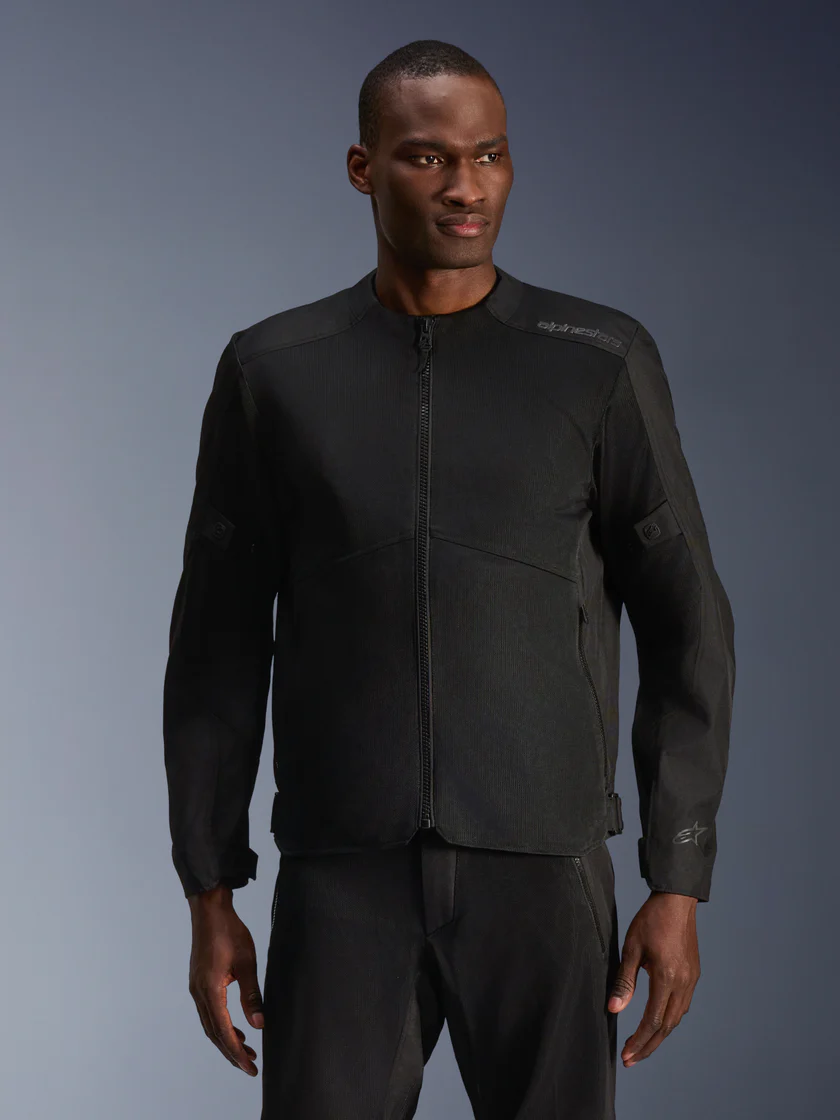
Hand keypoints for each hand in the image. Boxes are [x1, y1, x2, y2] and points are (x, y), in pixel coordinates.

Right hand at [188, 885, 264, 1075]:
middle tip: (250, 1066)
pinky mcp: (199, 983)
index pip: (223, 1031)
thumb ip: (251, 995)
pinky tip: (236, 1027)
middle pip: (214, 1033)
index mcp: (210, 990)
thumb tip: (260, 1025)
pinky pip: (209, 1012)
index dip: (237, 1052)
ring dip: (226, 1040)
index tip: (251, 1066)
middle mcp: (198, 993)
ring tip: (246, 1050)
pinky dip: (221, 1025)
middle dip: (232, 1052)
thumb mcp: (247, 963)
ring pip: (210, 1024)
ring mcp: (196, 988)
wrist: (210, 911)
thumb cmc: (229, 932)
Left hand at [607, 890, 699, 1066]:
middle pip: (667, 1026)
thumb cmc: (651, 920)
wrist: (676, 900)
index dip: (639, 1041)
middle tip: (631, 1059)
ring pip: (677, 1017)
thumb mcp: (632, 948)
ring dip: (659, 1034)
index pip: (653, 1020)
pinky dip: (669, 1019)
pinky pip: (682, 1005)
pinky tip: (658, 1021)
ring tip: (642, 1045)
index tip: (626, 1055)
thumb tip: (614, 1009)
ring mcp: (691, 979)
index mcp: (667, 977)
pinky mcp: (693, 974)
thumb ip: (624, 981)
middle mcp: (683, 983)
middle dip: (648, 1045)